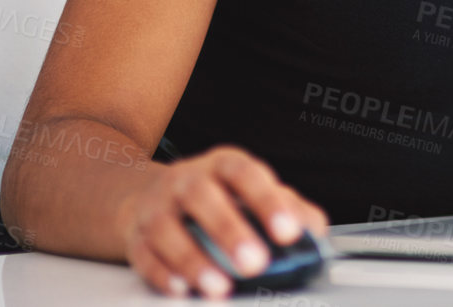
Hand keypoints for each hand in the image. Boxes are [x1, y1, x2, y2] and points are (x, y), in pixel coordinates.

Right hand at [114, 145, 328, 298]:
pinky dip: (161, 274)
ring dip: (193, 259)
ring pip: (166, 228)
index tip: (289, 231)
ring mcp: (157, 207)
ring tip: (219, 286)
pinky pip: (143, 255)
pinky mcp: (136, 237)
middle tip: (255, 262)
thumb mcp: (252, 193)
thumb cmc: (215, 197)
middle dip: (229, 230)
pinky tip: (180, 288)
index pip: (245, 173)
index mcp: (222, 165)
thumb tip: (316, 230)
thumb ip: (289, 208)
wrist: (151, 198)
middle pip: (202, 196)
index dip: (268, 201)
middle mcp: (186, 180)